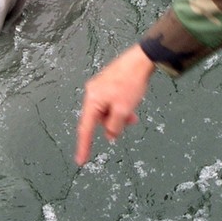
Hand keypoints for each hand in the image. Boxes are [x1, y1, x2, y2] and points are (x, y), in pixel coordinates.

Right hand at [74, 44, 155, 164]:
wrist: (140, 60)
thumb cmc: (131, 83)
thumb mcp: (123, 110)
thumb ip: (114, 126)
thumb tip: (109, 135)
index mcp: (92, 100)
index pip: (85, 129)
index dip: (83, 146)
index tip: (81, 161)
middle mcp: (92, 93)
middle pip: (98, 119)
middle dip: (113, 124)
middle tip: (129, 122)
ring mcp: (99, 87)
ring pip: (106, 111)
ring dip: (118, 115)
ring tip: (133, 113)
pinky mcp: (107, 83)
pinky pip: (110, 102)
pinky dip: (119, 107)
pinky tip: (131, 105)